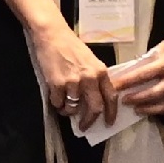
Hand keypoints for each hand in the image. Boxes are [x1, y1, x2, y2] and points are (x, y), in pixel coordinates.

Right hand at [26, 11, 117, 133]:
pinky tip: (56, 97)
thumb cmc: (71, 47)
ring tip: (64, 106)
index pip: (111, 97)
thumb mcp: (90, 61)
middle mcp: (90, 78)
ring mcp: (73, 82)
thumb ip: (95, 79)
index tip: (109, 123)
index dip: (111, 113)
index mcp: (101, 72)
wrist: (52, 35)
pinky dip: (57, 104)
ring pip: (73, 108)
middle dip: (89, 121)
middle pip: (95, 108)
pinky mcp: (57, 84)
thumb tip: (96, 99)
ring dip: (68, 112)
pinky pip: (58, 103)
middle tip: (84, 126)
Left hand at [108, 21, 163, 116]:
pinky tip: (154, 109)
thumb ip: (147, 62)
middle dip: (137, 98)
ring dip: (150, 109)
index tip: (114, 87)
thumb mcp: (159, 47)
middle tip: (124, 101)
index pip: (143, 75)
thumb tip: (130, 74)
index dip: (127, 82)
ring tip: (137, 109)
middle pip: (154, 93)